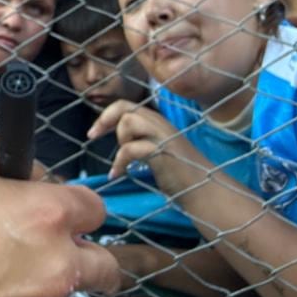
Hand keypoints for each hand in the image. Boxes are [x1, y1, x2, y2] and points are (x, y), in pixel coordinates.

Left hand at [88, 99, 208, 185]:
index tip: (95, 132)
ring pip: (129, 122)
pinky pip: (131, 149)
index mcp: (159, 123)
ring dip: (120, 141)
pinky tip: (118, 175)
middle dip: (105, 120)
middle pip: (125, 108)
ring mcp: (162, 137)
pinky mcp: (161, 153)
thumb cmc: (182, 174)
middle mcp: (161, 124)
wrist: (204, 190)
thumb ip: (144, 141)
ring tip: (122, 162)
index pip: (128, 106)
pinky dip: (120, 162)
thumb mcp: (159, 152)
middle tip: (92, 136)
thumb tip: (123, 143)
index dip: (108, 115)